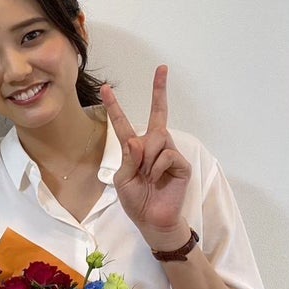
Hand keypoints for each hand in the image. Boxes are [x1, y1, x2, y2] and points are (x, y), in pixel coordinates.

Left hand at [100, 65, 191, 250]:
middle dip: (160, 90)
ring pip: (157, 138)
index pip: (123, 124)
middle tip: (162, 68)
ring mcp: (169, 153)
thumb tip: (136, 140)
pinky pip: (167, 155)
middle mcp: (153, 146)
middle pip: (157, 115)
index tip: (107, 88)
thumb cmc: (136, 200)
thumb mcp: (122, 179)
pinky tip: (158, 179)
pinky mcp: (181, 164)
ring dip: (147, 158)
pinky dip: (158, 167)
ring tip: (148, 176)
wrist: (152, 220)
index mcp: (134, 149)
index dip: (115, 106)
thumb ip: (127, 159)